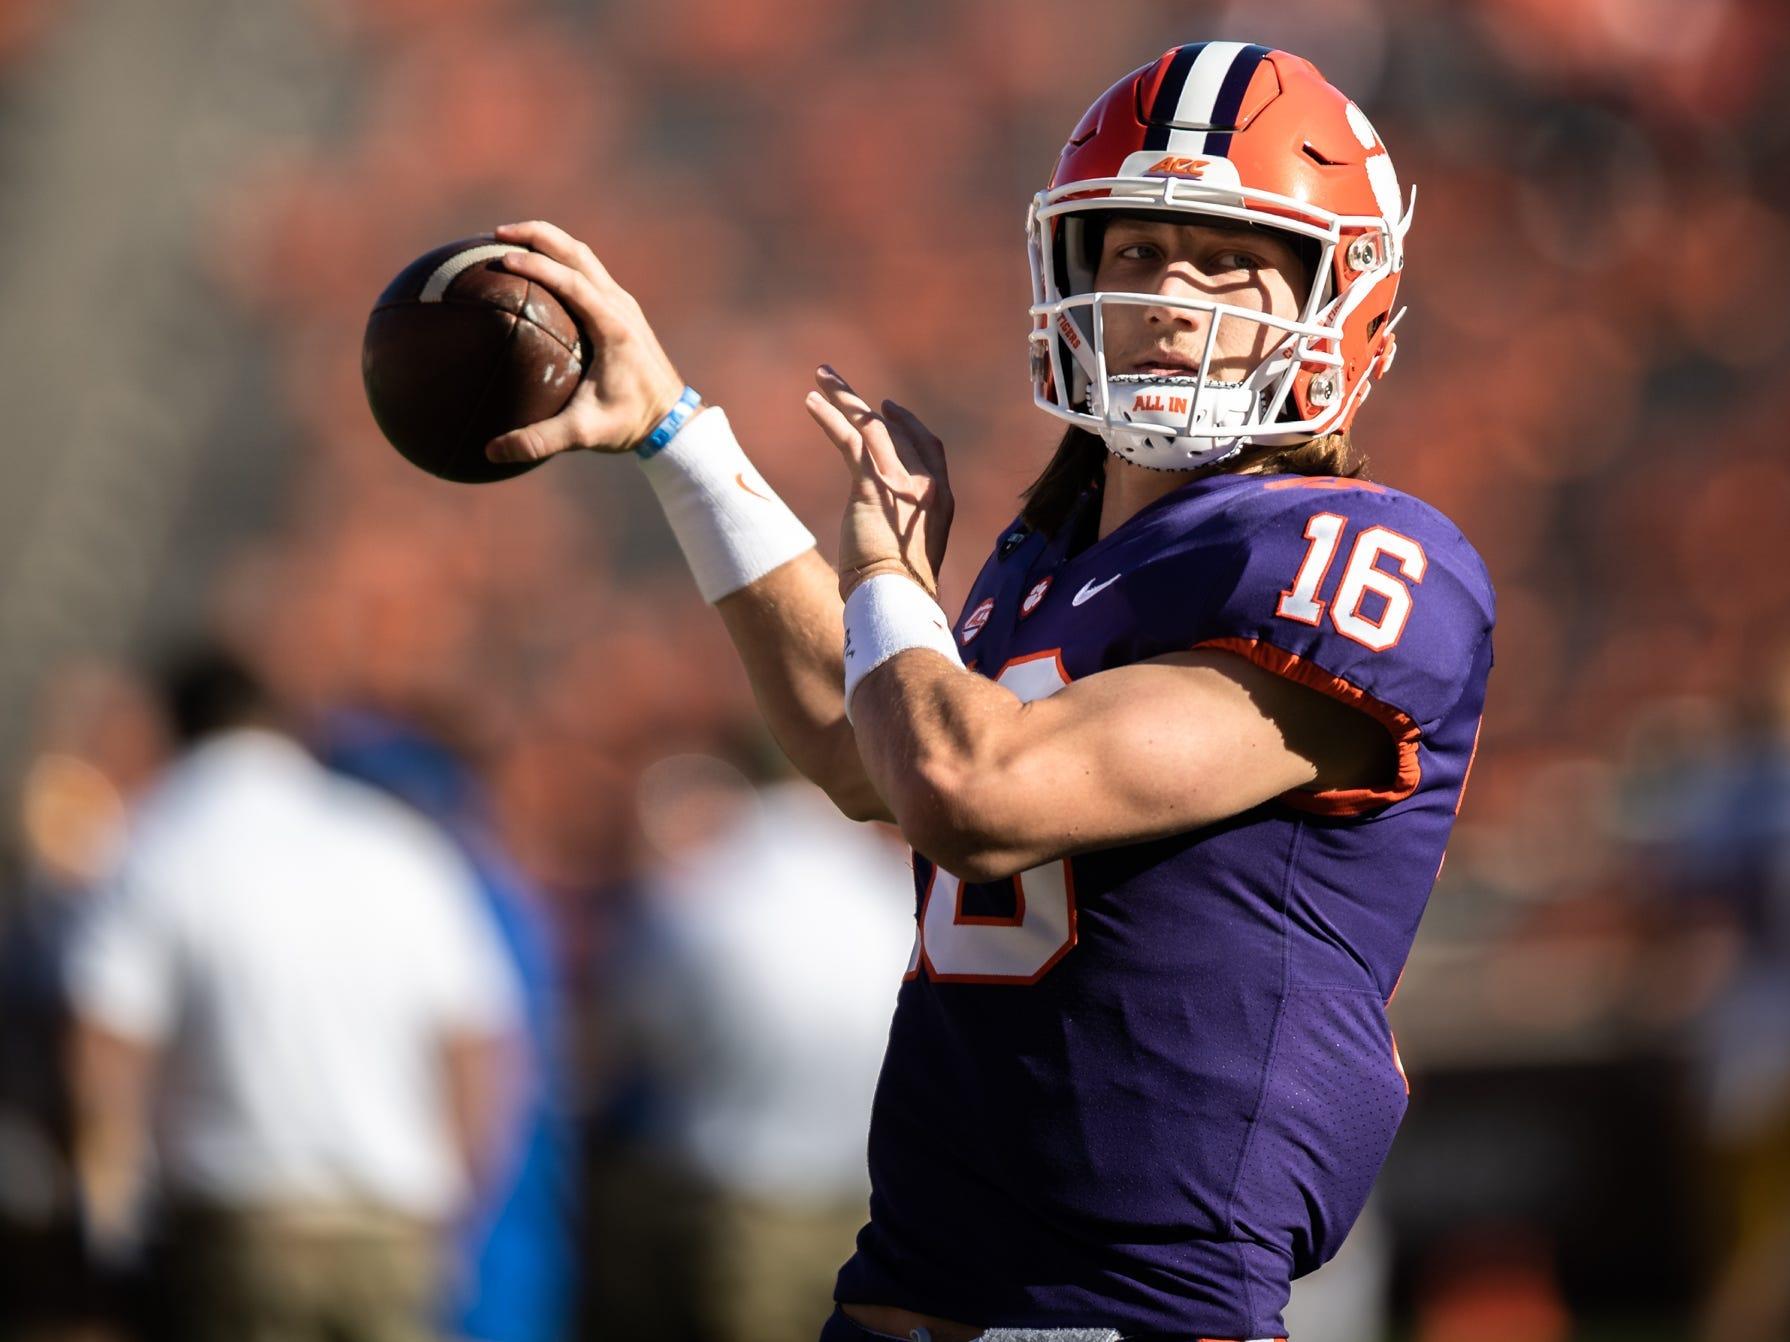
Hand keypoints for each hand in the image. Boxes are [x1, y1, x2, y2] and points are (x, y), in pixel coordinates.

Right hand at [483, 220, 687, 463]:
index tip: (502, 257)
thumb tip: (492, 451)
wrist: (671, 421)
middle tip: (496, 234)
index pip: (572, 281)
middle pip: (577, 253)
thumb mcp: (585, 434)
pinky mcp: (622, 310)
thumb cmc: (629, 424)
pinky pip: (588, 273)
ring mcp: (623, 304)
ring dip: (549, 242)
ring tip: (510, 241)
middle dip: (537, 235)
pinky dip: (560, 262)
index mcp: (613, 326)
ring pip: (584, 257)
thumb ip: (540, 441)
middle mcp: (620, 306)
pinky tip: (535, 272)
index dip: (538, 265)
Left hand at [804, 366, 952, 599]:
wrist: (896, 599)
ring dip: (844, 396)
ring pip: (871, 425)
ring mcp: (901, 481)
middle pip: (897, 429)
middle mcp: (927, 484)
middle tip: (839, 381)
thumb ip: (905, 534)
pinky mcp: (873, 484)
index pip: (929, 447)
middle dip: (866, 403)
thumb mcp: (911, 557)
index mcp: (942, 500)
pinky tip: (810, 401)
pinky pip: (849, 440)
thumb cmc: (899, 591)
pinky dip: (829, 417)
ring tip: (821, 374)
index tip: (888, 408)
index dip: (909, 424)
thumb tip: (887, 541)